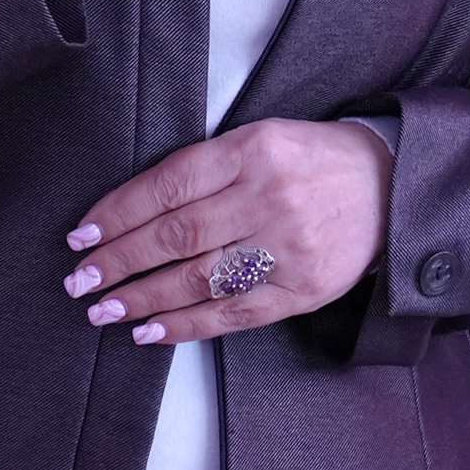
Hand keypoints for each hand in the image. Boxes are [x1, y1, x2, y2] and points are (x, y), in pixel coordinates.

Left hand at [59, 119, 391, 346]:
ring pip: (200, 279)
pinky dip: (187, 325)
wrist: (390, 184)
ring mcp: (288, 247)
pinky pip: (235, 313)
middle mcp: (268, 198)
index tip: (81, 235)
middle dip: (119, 261)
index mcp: (251, 151)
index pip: (167, 185)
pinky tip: (150, 330)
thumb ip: (202, 169)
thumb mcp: (257, 139)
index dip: (117, 213)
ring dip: (143, 298)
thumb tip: (129, 209)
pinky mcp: (305, 289)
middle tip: (80, 280)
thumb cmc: (309, 159)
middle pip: (177, 235)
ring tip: (104, 310)